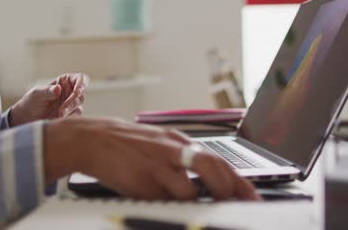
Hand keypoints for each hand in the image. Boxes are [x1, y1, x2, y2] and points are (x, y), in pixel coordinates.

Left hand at [9, 73, 88, 126]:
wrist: (27, 118)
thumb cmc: (31, 102)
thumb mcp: (37, 94)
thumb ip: (48, 91)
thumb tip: (58, 88)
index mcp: (63, 81)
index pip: (80, 78)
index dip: (82, 84)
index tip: (77, 92)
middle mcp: (69, 91)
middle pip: (80, 93)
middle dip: (72, 100)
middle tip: (62, 109)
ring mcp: (70, 102)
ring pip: (79, 103)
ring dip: (70, 109)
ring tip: (58, 114)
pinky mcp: (70, 114)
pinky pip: (77, 113)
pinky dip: (70, 116)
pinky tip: (59, 118)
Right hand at [44, 117, 259, 200]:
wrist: (94, 138)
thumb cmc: (127, 144)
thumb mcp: (158, 145)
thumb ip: (180, 160)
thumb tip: (203, 184)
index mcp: (179, 141)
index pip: (219, 160)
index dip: (240, 181)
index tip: (253, 198)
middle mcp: (173, 149)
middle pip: (214, 167)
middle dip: (232, 190)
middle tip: (241, 206)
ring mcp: (158, 163)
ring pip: (193, 185)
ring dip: (205, 199)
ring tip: (210, 208)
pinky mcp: (142, 178)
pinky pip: (167, 196)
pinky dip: (177, 205)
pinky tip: (175, 206)